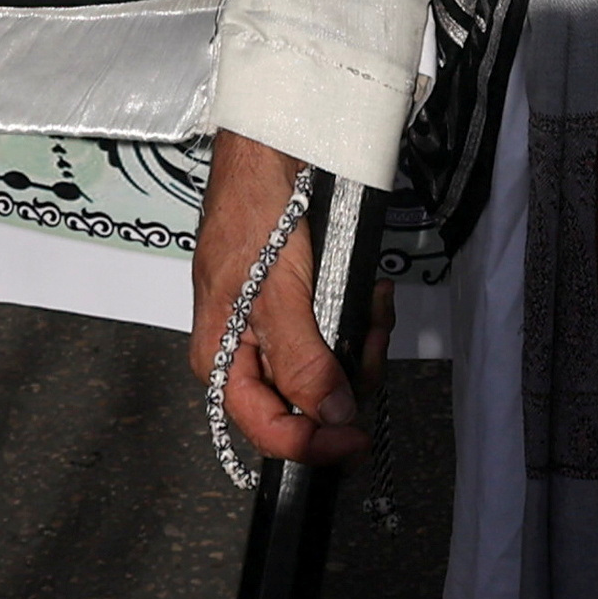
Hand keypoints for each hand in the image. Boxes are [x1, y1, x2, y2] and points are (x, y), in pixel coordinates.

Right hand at [187, 127, 370, 467]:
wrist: (270, 152)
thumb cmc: (254, 213)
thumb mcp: (278, 291)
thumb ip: (302, 360)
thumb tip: (331, 417)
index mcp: (223, 362)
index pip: (268, 431)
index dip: (314, 446)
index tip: (357, 439)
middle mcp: (247, 356)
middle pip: (306, 406)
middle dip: (349, 379)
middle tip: (372, 340)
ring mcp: (275, 335)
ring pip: (330, 375)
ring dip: (363, 346)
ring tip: (374, 307)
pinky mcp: (301, 313)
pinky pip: (338, 340)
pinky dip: (362, 323)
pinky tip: (372, 297)